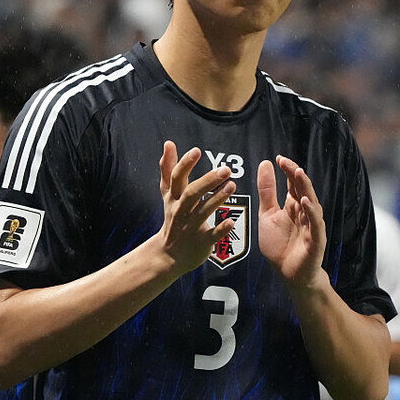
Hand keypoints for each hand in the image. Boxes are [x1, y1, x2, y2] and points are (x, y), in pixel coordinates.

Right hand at [156, 141, 235, 274]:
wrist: (168, 255)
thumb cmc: (172, 218)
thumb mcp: (168, 194)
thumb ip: (168, 168)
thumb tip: (168, 143)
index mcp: (174, 197)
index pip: (177, 178)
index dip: (186, 164)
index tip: (197, 150)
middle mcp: (181, 210)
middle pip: (192, 193)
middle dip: (208, 181)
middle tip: (226, 169)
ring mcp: (191, 227)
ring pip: (203, 211)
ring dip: (217, 199)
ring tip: (232, 186)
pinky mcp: (201, 242)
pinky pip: (212, 235)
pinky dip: (221, 229)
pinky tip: (231, 221)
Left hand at [257, 155, 325, 288]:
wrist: (287, 274)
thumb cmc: (280, 245)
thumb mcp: (267, 215)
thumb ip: (267, 192)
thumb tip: (265, 164)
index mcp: (293, 205)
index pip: (293, 183)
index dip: (288, 170)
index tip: (278, 159)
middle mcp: (305, 212)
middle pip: (303, 189)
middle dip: (296, 174)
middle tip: (286, 162)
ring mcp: (312, 225)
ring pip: (312, 203)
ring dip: (306, 188)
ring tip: (298, 174)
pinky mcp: (316, 240)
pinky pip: (315, 224)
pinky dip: (311, 213)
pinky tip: (305, 202)